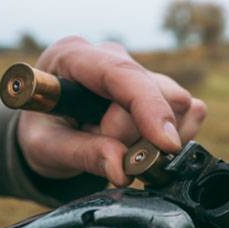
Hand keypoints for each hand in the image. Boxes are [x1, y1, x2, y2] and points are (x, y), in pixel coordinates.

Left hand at [17, 36, 206, 186]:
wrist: (49, 128)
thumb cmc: (43, 131)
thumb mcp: (46, 147)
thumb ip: (83, 155)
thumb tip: (123, 171)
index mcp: (74, 57)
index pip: (121, 74)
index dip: (148, 107)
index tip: (165, 144)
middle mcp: (111, 57)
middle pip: (152, 93)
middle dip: (137, 136)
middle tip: (107, 154)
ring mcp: (138, 71)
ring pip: (175, 104)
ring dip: (152, 138)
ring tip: (117, 146)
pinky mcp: (160, 88)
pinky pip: (185, 113)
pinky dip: (169, 137)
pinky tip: (140, 142)